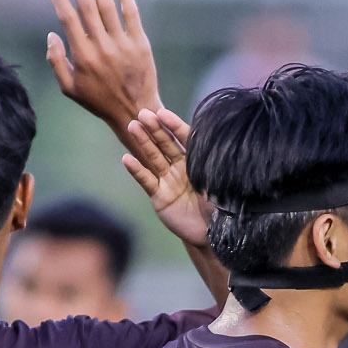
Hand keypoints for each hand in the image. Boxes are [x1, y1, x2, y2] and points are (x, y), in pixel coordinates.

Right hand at [47, 0, 158, 139]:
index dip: (60, 1)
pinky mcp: (140, 45)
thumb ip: (57, 61)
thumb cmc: (99, 101)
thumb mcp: (70, 88)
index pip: (69, 20)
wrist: (135, 112)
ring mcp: (122, 45)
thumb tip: (51, 35)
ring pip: (109, 8)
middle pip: (88, 9)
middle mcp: (102, 47)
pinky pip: (132, 16)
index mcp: (83, 56)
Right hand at [122, 106, 210, 246]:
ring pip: (154, 157)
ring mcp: (168, 180)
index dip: (174, 125)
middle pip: (166, 143)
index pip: (185, 138)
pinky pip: (146, 180)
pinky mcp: (159, 195)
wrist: (211, 234)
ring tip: (132, 126)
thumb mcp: (220, 183)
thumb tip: (212, 141)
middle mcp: (181, 167)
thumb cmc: (220, 208)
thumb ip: (212, 164)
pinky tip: (126, 158)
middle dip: (155, 128)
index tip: (163, 113)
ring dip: (143, 142)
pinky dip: (136, 170)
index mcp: (197, 160)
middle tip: (143, 113)